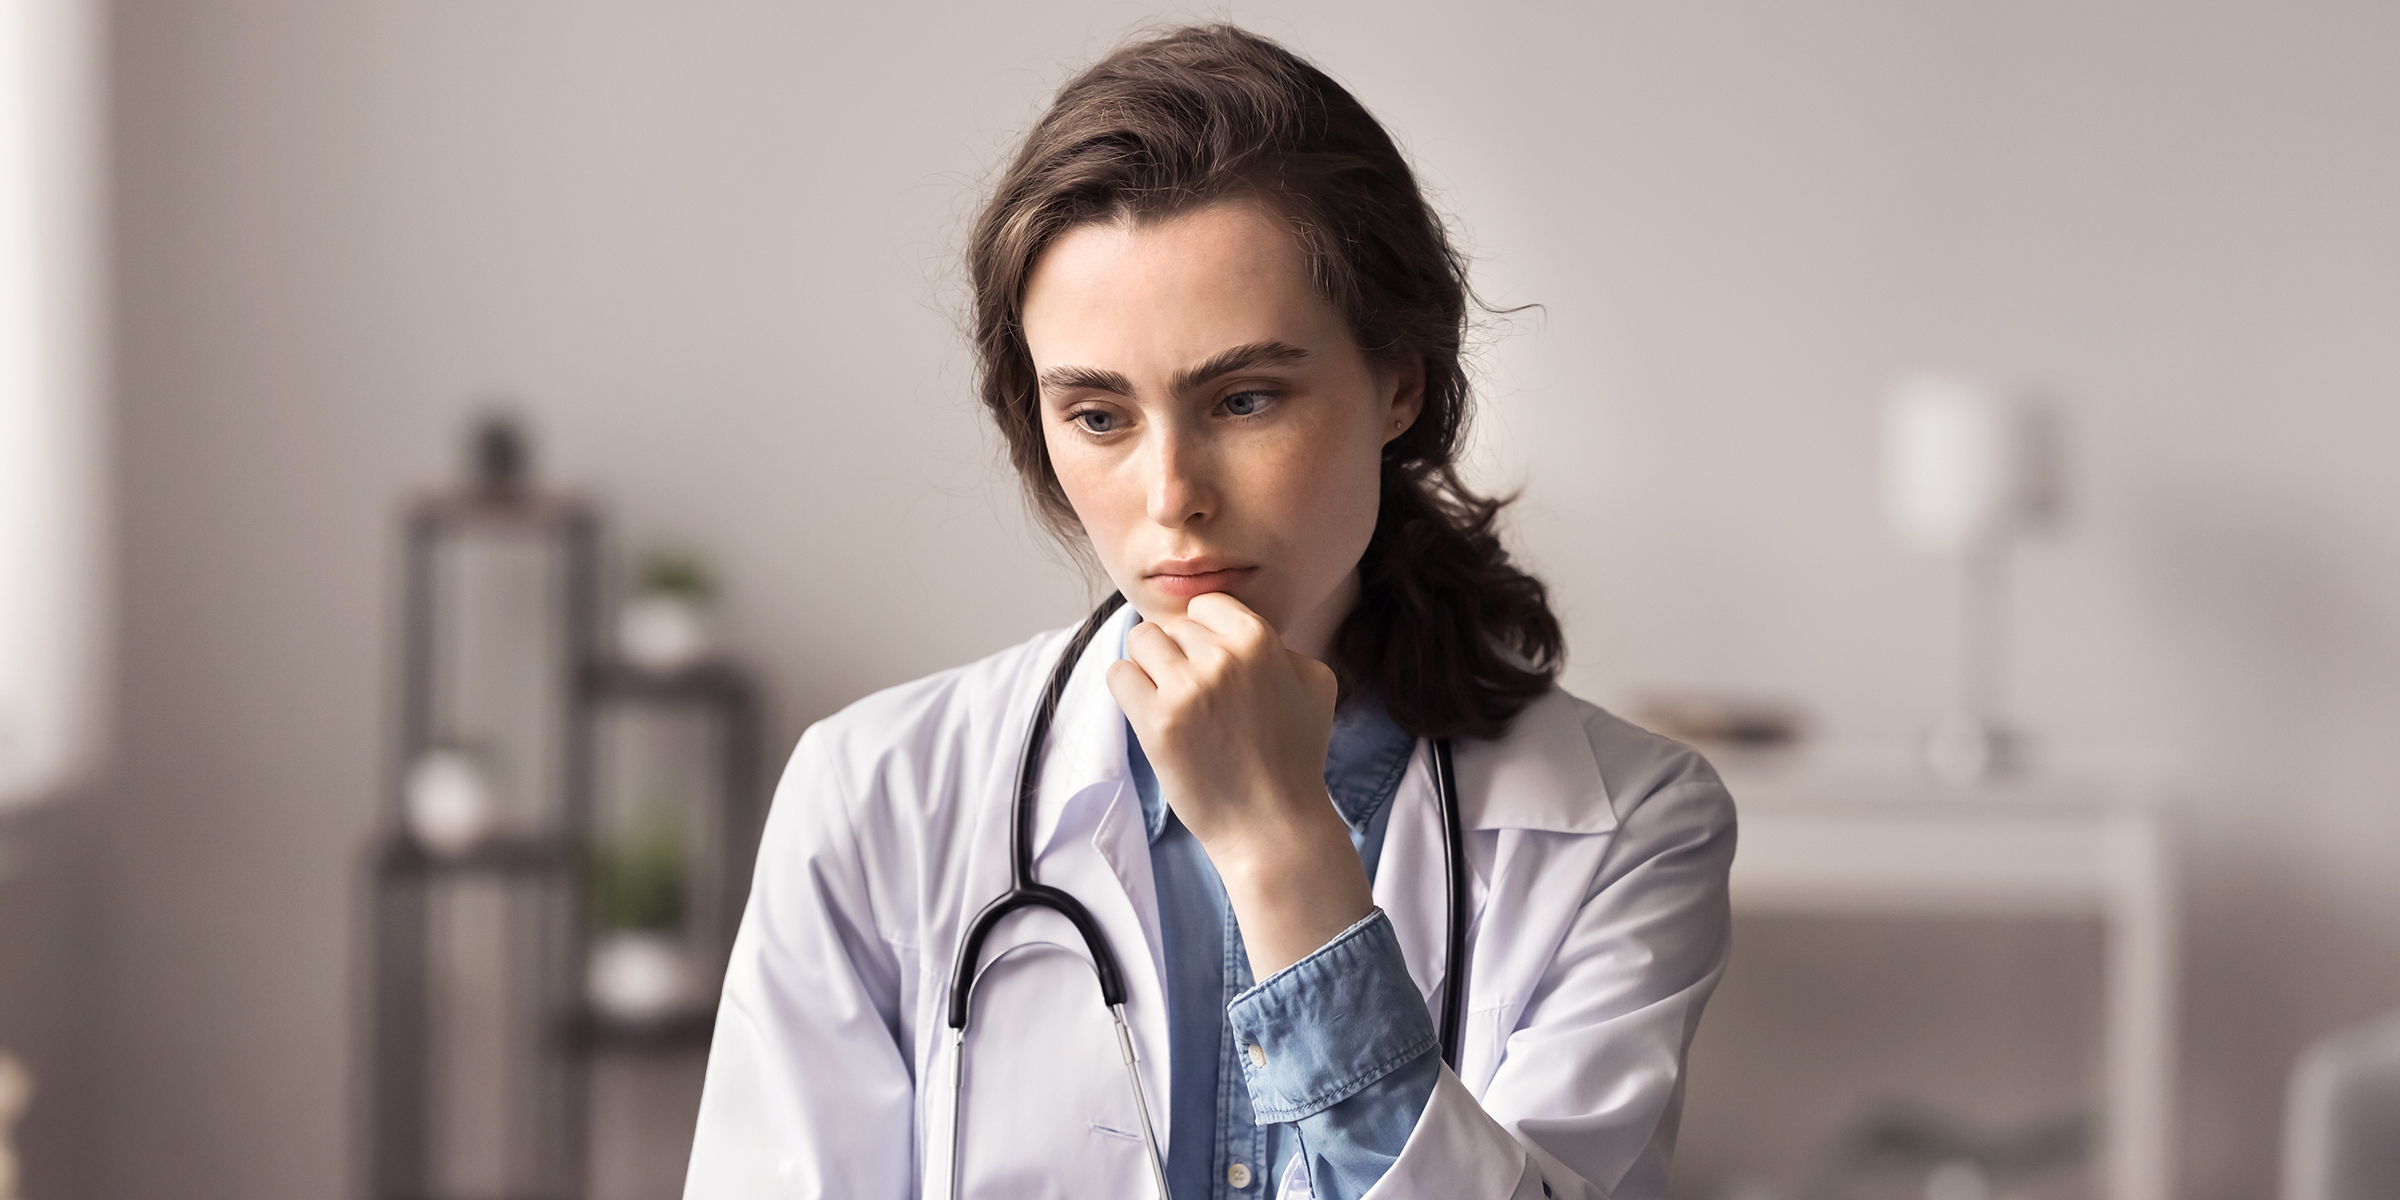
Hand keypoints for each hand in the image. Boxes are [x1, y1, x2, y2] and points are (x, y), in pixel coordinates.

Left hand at [1105, 592, 1373, 977]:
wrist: (1273, 824)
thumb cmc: (1295, 757)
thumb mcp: (1315, 684)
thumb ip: (1282, 645)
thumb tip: (1237, 629)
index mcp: (1259, 640)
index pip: (1206, 605)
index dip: (1205, 635)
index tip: (1212, 667)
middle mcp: (1222, 658)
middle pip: (1170, 626)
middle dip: (1178, 656)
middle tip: (1196, 697)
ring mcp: (1187, 689)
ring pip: (1140, 642)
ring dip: (1149, 668)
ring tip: (1171, 702)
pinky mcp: (1156, 722)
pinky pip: (1118, 675)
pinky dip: (1129, 691)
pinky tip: (1151, 714)